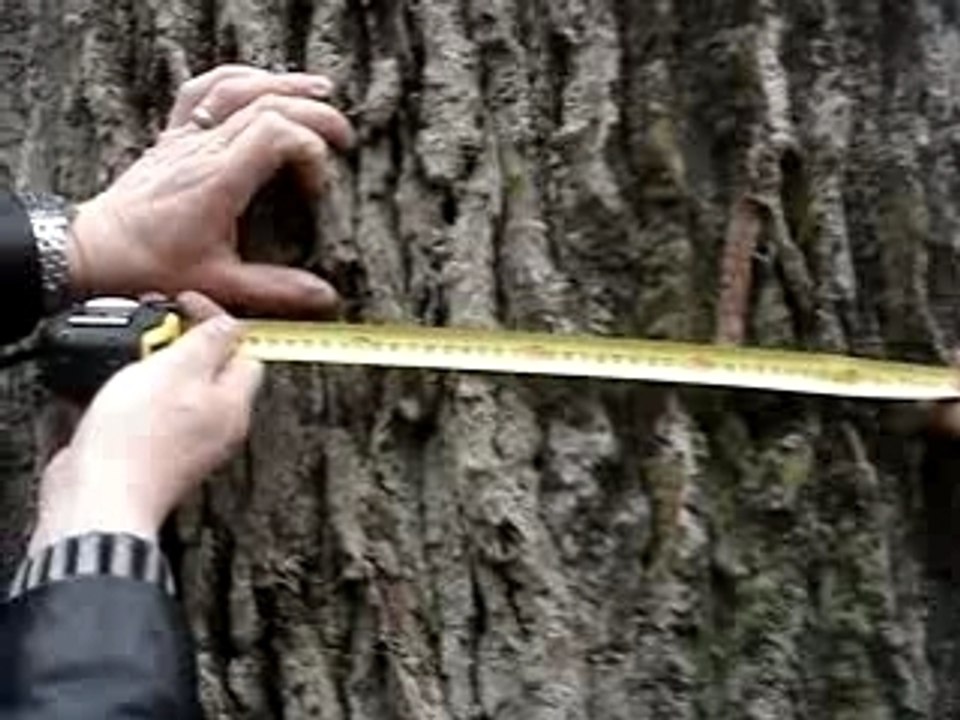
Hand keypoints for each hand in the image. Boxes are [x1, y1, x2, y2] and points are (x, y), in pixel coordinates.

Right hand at [29, 293, 262, 551]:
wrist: (96, 499)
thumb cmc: (136, 442)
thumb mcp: (176, 369)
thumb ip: (209, 342)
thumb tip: (229, 325)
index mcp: (233, 404)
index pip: (246, 350)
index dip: (217, 320)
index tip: (186, 305)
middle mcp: (217, 426)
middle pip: (213, 370)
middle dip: (185, 344)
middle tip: (157, 333)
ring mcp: (186, 443)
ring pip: (180, 390)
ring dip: (156, 368)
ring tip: (133, 360)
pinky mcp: (153, 453)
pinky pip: (152, 414)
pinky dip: (136, 396)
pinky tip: (114, 393)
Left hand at [67, 65, 354, 316]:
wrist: (94, 250)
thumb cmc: (149, 265)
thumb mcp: (220, 283)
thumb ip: (276, 289)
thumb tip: (325, 297)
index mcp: (218, 181)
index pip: (276, 133)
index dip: (310, 152)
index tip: (317, 188)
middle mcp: (203, 150)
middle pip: (267, 103)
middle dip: (314, 114)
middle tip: (344, 139)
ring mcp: (187, 138)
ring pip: (238, 88)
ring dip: (283, 86)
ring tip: (319, 93)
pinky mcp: (174, 137)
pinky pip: (204, 90)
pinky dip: (237, 79)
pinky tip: (261, 82)